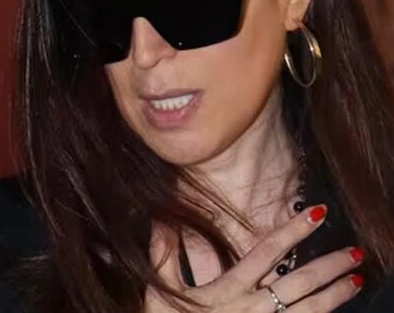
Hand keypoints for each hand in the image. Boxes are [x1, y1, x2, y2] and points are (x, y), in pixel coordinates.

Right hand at [145, 205, 363, 311]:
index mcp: (226, 291)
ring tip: (357, 279)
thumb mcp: (159, 289)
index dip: (292, 232)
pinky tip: (334, 312)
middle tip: (355, 251)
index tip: (317, 214)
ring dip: (335, 296)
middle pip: (298, 284)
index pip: (266, 253)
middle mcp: (250, 310)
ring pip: (308, 312)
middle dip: (329, 266)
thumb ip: (163, 253)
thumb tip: (160, 217)